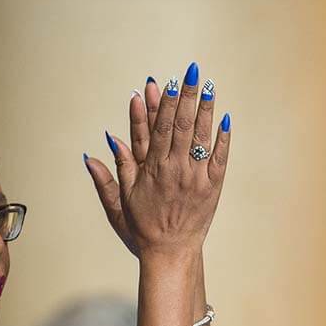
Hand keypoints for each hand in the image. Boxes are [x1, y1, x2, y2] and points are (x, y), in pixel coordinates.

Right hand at [85, 66, 229, 257]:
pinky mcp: (212, 188)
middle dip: (187, 97)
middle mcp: (175, 170)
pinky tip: (224, 119)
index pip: (159, 129)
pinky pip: (220, 157)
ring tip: (209, 86)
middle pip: (182, 125)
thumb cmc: (142, 229)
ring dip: (206, 110)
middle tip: (192, 72)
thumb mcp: (121, 201)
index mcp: (152, 170)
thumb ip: (113, 171)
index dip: (163, 104)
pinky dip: (222, 138)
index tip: (166, 82)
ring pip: (202, 137)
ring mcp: (196, 178)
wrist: (169, 253)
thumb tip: (101, 145)